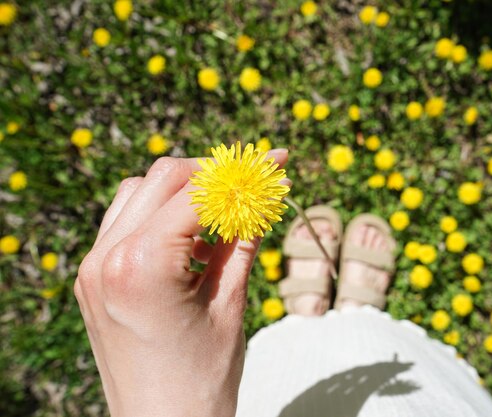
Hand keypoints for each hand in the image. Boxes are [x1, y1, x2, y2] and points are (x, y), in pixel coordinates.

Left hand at [74, 150, 287, 416]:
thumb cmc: (202, 379)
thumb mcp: (230, 304)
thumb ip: (244, 240)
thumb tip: (267, 194)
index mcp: (140, 265)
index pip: (196, 192)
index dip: (241, 173)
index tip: (274, 161)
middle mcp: (105, 257)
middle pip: (162, 178)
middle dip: (211, 174)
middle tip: (251, 184)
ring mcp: (92, 267)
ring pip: (137, 193)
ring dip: (182, 193)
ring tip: (222, 216)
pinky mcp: (92, 279)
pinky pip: (123, 223)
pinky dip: (159, 216)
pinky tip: (192, 241)